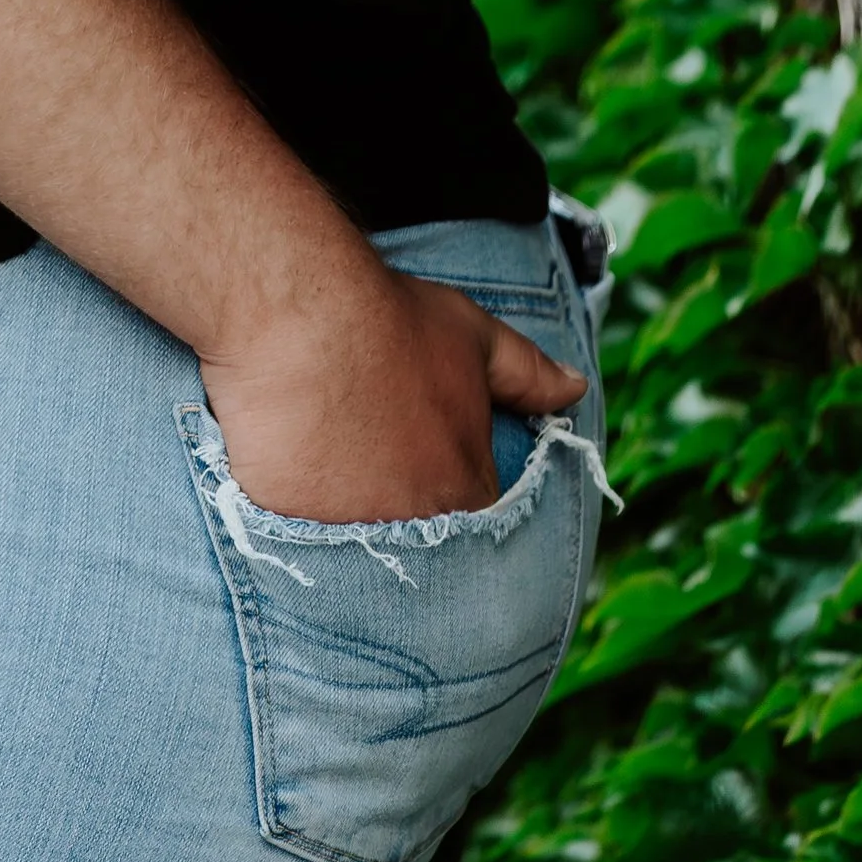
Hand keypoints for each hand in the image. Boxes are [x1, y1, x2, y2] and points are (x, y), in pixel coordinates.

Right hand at [201, 256, 585, 524]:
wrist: (295, 313)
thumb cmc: (390, 321)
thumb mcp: (471, 337)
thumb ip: (529, 373)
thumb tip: (577, 386)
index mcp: (466, 495)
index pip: (475, 526)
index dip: (450, 496)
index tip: (420, 461)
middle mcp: (413, 531)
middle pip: (416, 546)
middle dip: (398, 514)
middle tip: (368, 466)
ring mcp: (347, 537)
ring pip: (352, 549)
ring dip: (344, 521)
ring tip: (326, 467)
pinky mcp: (288, 531)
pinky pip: (296, 540)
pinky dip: (293, 517)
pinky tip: (285, 476)